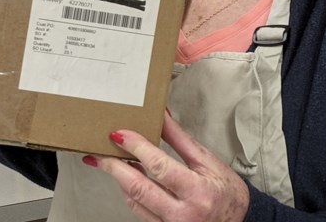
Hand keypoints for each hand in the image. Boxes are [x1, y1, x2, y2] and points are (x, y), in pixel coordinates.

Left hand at [82, 111, 249, 221]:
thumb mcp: (207, 161)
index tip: (119, 134)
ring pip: (134, 201)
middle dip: (113, 167)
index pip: (159, 166)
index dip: (135, 148)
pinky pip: (139, 212)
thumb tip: (160, 115)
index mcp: (198, 191)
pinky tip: (127, 179)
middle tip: (98, 152)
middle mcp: (184, 214)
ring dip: (120, 179)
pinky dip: (130, 193)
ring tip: (110, 161)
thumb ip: (180, 139)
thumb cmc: (227, 193)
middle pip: (138, 187)